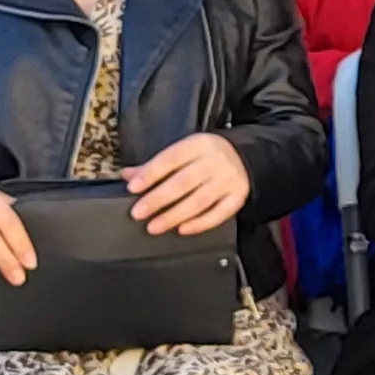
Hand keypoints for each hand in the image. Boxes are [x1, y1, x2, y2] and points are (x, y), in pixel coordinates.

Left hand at [124, 132, 249, 236]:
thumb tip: (128, 176)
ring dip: (174, 215)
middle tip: (138, 213)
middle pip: (184, 182)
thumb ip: (156, 164)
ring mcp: (228, 180)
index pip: (171, 158)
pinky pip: (218, 214)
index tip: (133, 188)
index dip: (151, 174)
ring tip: (154, 226)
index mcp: (199, 144)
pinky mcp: (238, 197)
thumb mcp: (184, 151)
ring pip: (199, 201)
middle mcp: (215, 161)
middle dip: (158, 199)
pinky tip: (182, 229)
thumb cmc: (208, 155)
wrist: (246, 156)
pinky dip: (199, 224)